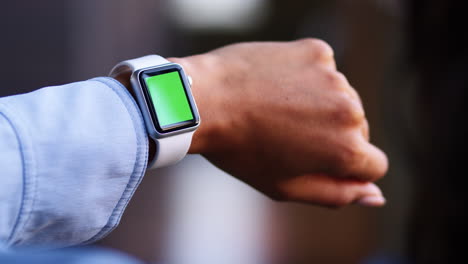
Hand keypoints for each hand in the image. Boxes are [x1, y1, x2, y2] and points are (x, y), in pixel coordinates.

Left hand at [170, 39, 387, 206]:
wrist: (205, 101)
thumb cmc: (241, 151)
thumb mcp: (286, 187)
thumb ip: (337, 195)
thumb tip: (377, 196)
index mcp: (345, 151)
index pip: (374, 165)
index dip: (348, 169)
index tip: (318, 160)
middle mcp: (349, 111)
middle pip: (359, 131)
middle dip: (332, 136)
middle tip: (288, 136)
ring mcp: (333, 77)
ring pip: (341, 99)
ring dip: (319, 106)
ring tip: (279, 109)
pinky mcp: (317, 51)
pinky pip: (324, 71)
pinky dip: (307, 78)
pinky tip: (278, 85)